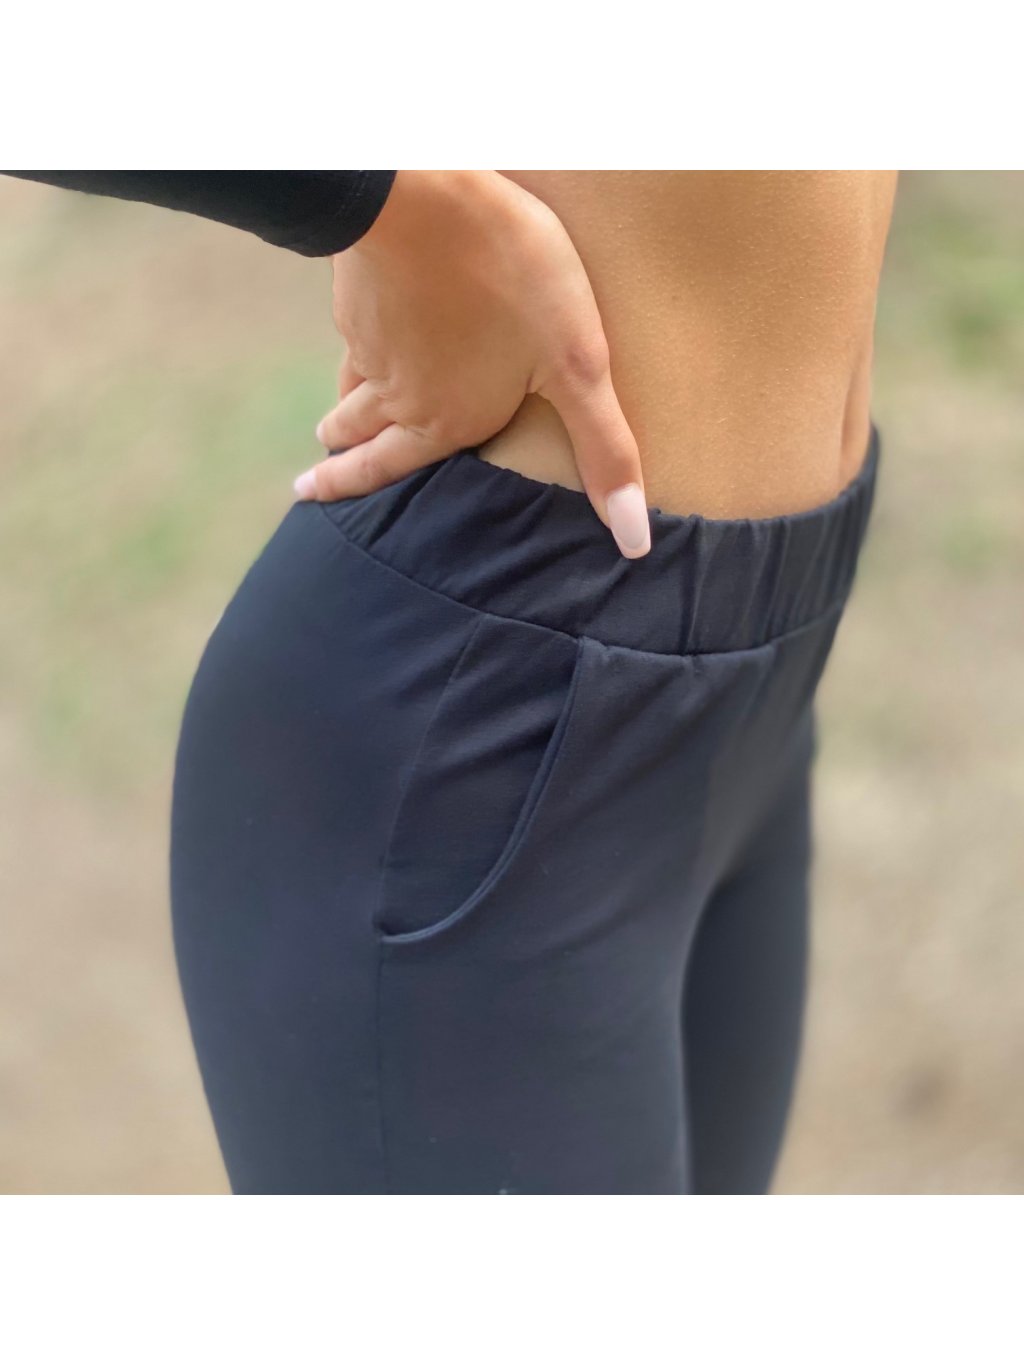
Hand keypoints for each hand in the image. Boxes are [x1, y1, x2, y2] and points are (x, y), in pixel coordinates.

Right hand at [291, 169, 649, 557]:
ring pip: (351, 387)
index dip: (354, 486)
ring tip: (330, 428)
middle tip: (312, 480)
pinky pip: (353, 335)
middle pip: (359, 435)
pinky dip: (353, 352)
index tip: (313, 499)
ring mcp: (371, 340)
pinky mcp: (360, 290)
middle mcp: (399, 393)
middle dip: (340, 464)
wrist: (425, 192)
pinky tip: (358, 340)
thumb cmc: (509, 276)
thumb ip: (603, 449)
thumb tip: (632, 541)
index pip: (388, 469)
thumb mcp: (577, 366)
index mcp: (444, 420)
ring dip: (341, 414)